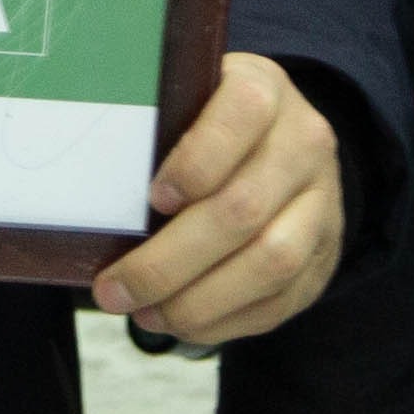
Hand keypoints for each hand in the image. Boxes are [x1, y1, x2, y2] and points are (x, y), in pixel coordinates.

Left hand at [88, 52, 344, 346]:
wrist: (287, 148)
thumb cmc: (209, 128)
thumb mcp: (189, 103)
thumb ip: (155, 131)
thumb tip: (89, 192)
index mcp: (264, 91)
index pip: (241, 115)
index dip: (196, 161)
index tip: (152, 199)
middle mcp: (304, 144)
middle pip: (243, 209)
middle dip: (168, 262)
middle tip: (113, 290)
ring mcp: (322, 204)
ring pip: (270, 262)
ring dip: (197, 301)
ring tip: (145, 313)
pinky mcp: (324, 257)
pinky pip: (279, 301)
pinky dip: (222, 322)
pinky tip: (177, 322)